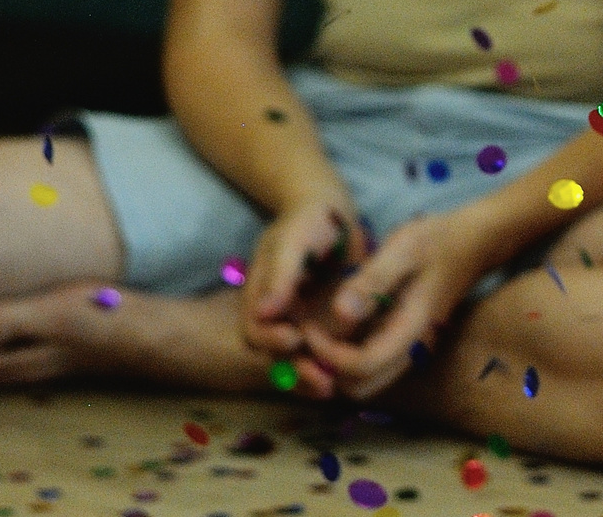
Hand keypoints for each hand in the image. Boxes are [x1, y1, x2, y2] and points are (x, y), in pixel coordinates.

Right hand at [239, 187, 366, 386]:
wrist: (336, 215)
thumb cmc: (308, 221)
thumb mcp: (293, 241)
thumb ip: (280, 275)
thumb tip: (264, 312)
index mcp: (260, 297)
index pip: (255, 331)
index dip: (270, 339)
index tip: (292, 338)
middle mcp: (277, 317)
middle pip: (276, 355)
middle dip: (295, 371)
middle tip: (320, 380)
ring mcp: (300, 324)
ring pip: (300, 360)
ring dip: (312, 376)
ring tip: (332, 386)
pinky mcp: (324, 328)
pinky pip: (323, 354)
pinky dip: (331, 366)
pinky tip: (348, 375)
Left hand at [296, 203, 508, 400]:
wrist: (473, 243)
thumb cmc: (438, 240)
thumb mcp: (403, 249)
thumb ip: (372, 280)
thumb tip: (340, 313)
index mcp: (412, 330)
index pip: (362, 366)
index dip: (328, 353)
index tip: (309, 326)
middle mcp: (412, 349)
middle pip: (360, 386)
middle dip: (329, 368)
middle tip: (310, 333)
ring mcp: (411, 349)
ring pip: (366, 382)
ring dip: (337, 367)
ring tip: (320, 330)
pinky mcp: (406, 343)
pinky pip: (372, 367)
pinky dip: (349, 358)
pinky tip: (338, 328)